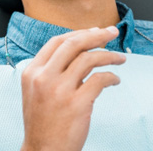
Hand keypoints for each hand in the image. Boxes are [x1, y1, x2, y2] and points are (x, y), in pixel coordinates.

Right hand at [20, 27, 125, 150]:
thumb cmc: (43, 122)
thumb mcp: (37, 90)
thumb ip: (53, 70)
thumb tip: (81, 52)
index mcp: (33, 71)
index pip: (57, 41)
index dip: (79, 33)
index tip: (95, 31)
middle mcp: (44, 77)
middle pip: (74, 43)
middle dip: (96, 35)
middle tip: (112, 32)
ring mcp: (59, 90)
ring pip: (89, 59)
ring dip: (109, 55)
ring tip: (120, 59)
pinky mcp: (76, 104)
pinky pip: (99, 80)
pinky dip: (111, 76)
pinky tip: (115, 80)